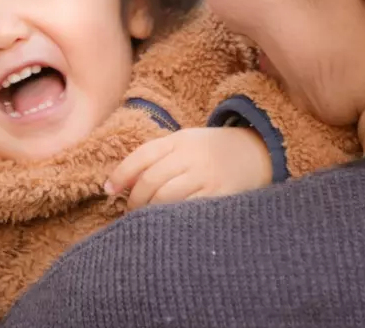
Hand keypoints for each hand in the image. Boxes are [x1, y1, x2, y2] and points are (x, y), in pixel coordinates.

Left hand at [105, 127, 272, 210]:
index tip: (108, 190)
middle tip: (128, 212)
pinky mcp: (219, 196)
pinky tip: (164, 224)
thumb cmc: (212, 151)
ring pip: (166, 197)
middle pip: (151, 180)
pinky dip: (170, 219)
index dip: (121, 174)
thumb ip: (158, 157)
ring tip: (144, 221)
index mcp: (180, 140)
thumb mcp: (186, 143)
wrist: (256, 152)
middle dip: (135, 199)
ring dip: (149, 212)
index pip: (143, 155)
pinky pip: (187, 210)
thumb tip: (122, 183)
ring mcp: (206, 176)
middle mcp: (191, 156)